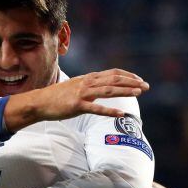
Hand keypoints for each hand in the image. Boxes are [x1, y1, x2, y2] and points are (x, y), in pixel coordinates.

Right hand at [4, 69, 149, 131]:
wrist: (40, 102)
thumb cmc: (59, 96)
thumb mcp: (76, 86)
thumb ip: (90, 86)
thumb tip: (103, 88)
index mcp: (89, 78)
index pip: (113, 73)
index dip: (128, 75)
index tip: (139, 80)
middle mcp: (87, 82)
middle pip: (114, 80)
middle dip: (132, 82)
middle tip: (146, 86)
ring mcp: (82, 93)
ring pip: (108, 90)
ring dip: (125, 91)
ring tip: (138, 94)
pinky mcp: (77, 105)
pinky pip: (96, 108)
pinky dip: (110, 111)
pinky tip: (121, 114)